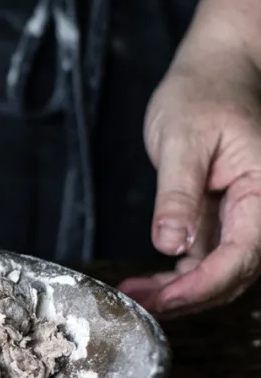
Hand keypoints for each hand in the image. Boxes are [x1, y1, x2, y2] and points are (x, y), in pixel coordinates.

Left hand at [118, 43, 260, 316]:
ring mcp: (244, 218)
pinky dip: (178, 277)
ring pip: (219, 273)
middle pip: (232, 275)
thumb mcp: (183, 140)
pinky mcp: (224, 220)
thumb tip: (171, 244)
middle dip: (185, 298)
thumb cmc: (203, 94)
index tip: (160, 300)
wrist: (215, 72)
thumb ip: (178, 194)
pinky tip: (145, 283)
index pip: (241, 256)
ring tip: (133, 295)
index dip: (200, 286)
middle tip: (135, 305)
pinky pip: (207, 260)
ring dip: (178, 293)